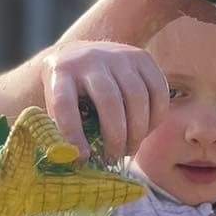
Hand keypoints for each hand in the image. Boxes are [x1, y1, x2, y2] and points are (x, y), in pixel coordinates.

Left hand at [41, 40, 168, 162]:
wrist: (82, 53)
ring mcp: (119, 55)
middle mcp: (90, 59)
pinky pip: (158, 90)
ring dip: (137, 131)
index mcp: (61, 72)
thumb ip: (64, 131)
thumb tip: (80, 161)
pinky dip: (156, 117)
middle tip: (114, 158)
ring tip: (129, 149)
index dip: (73, 133)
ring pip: (137, 95)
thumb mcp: (57, 105)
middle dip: (115, 136)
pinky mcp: (142, 58)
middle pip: (108, 99)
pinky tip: (146, 131)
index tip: (82, 157)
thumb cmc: (69, 91)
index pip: (64, 104)